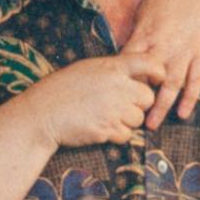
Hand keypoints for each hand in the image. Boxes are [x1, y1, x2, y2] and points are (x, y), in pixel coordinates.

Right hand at [22, 53, 160, 147]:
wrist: (41, 114)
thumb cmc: (61, 90)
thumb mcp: (87, 69)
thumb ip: (112, 71)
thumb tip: (134, 77)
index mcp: (112, 66)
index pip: (149, 63)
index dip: (157, 72)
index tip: (157, 79)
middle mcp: (117, 86)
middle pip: (148, 98)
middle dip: (139, 104)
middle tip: (121, 106)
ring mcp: (113, 109)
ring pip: (138, 119)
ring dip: (127, 121)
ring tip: (105, 116)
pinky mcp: (108, 129)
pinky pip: (126, 135)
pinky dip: (117, 135)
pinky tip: (101, 128)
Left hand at [124, 0, 199, 129]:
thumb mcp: (145, 11)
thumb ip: (137, 35)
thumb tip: (124, 57)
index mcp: (146, 34)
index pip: (128, 63)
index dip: (119, 81)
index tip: (109, 97)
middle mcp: (165, 45)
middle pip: (147, 78)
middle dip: (136, 99)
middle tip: (126, 119)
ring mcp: (185, 50)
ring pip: (171, 84)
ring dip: (161, 106)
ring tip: (151, 124)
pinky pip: (196, 79)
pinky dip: (190, 97)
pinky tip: (183, 113)